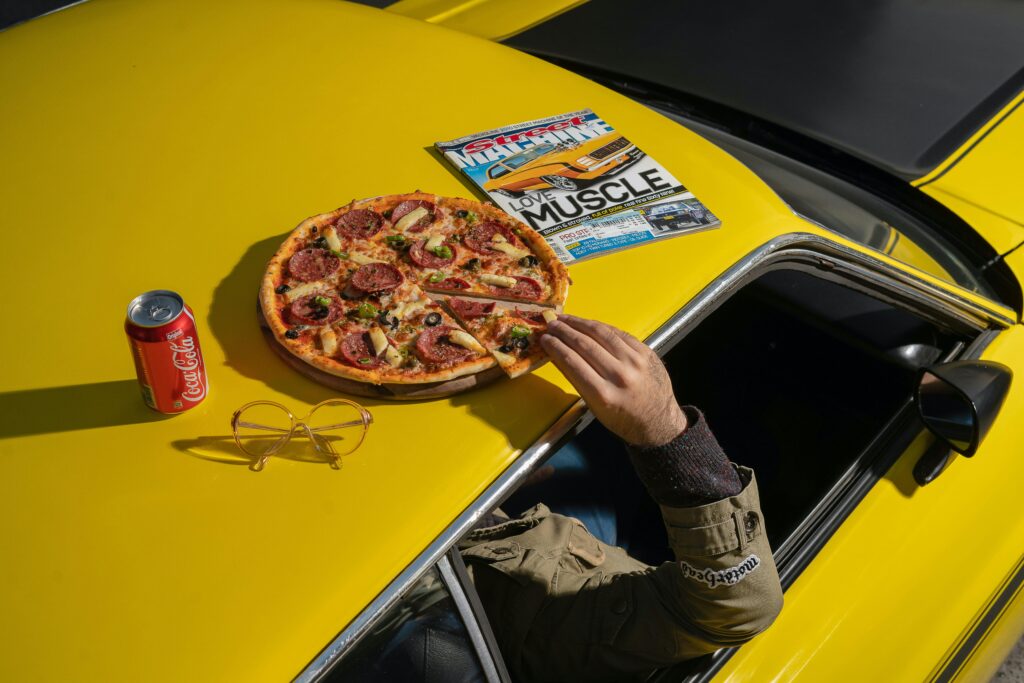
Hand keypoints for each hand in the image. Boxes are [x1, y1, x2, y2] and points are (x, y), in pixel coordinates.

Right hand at [540, 315, 686, 446]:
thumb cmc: (622, 419)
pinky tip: (588, 324)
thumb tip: (556, 353)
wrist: (658, 422)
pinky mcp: (646, 351)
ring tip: (565, 318)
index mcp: (603, 394)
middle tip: (551, 323)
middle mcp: (620, 375)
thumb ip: (576, 379)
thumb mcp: (594, 406)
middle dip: (564, 331)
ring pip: (602, 333)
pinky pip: (618, 333)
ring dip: (580, 323)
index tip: (544, 338)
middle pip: (585, 345)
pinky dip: (601, 327)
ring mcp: (635, 361)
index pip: (572, 362)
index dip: (555, 347)